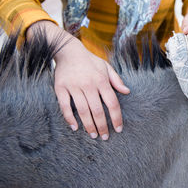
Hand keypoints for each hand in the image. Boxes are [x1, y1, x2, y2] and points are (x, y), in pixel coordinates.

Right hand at [27, 21, 129, 139]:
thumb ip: (116, 80)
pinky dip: (70, 118)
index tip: (118, 129)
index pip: (112, 103)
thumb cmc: (90, 61)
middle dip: (102, 126)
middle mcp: (88, 84)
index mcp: (101, 80)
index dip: (116, 118)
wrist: (68, 51)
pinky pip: (65, 106)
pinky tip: (75, 127)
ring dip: (88, 125)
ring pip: (82, 111)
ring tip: (93, 135)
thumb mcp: (106, 67)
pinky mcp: (60, 88)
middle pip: (97, 111)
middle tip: (105, 137)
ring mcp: (74, 87)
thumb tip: (127, 92)